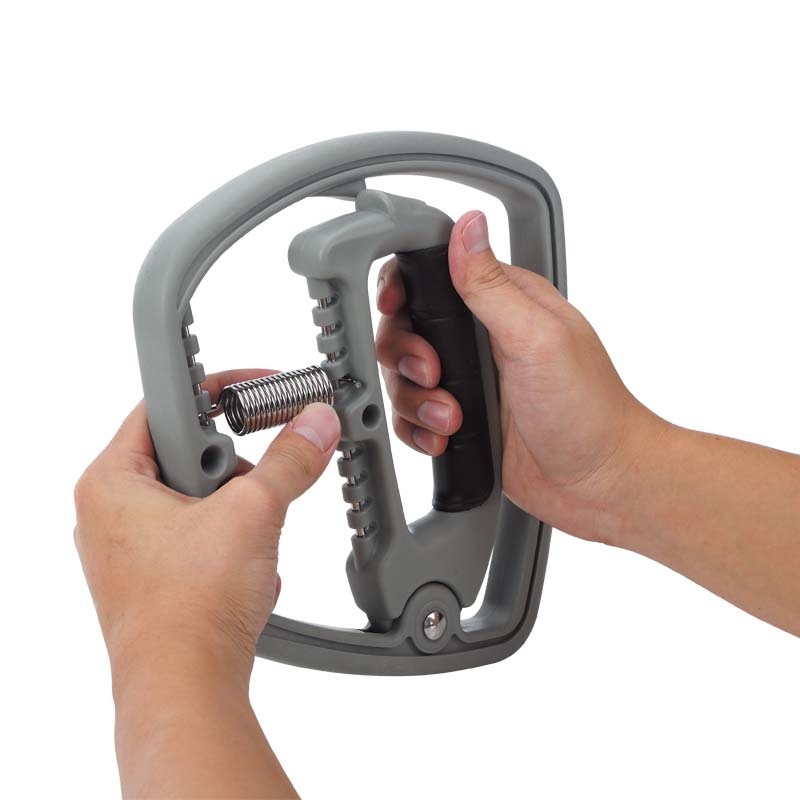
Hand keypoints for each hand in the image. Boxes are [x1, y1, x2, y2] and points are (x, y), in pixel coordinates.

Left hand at [74, 369, 340, 683]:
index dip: (216, 394)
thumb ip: (291, 460)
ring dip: (240, 510)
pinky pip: (202, 535)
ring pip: (200, 498)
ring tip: (248, 539)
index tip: (258, 394)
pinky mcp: (157, 577)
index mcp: (110, 482)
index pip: (164, 405)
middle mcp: (111, 513)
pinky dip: (232, 541)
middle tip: (253, 486)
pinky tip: (244, 569)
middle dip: (237, 468)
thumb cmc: (188, 610)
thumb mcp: (253, 512)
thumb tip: (315, 425)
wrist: (186, 691)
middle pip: (188, 453)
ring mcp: (132, 549)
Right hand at [376, 212, 668, 542]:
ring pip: (404, 377)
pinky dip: (420, 429)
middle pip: (406, 328)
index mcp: (503, 303)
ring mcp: (470, 380)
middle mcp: (482, 338)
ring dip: (417, 401)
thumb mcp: (537, 337)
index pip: (433, 275)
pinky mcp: (461, 418)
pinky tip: (446, 438)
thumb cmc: (588, 409)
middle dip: (407, 356)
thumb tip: (468, 225)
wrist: (599, 483)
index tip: (396, 309)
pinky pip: (413, 417)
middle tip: (435, 376)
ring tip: (453, 419)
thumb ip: (491, 284)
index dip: (403, 288)